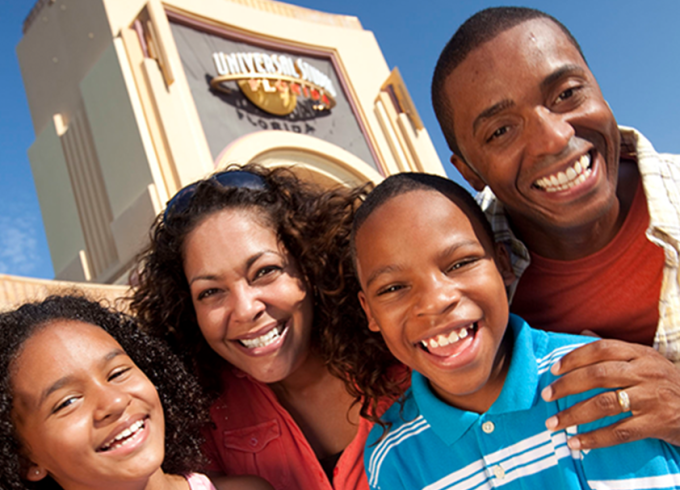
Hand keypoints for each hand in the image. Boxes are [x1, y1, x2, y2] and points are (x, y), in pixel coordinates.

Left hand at [541, 339, 679, 448]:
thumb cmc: (664, 381)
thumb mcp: (645, 358)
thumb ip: (614, 348)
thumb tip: (583, 333)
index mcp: (639, 354)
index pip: (601, 349)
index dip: (574, 357)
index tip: (554, 369)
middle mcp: (644, 373)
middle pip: (598, 375)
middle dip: (568, 385)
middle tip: (546, 395)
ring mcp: (650, 399)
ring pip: (605, 404)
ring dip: (574, 414)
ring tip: (553, 423)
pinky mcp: (655, 424)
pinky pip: (619, 432)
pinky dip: (594, 439)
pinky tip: (576, 443)